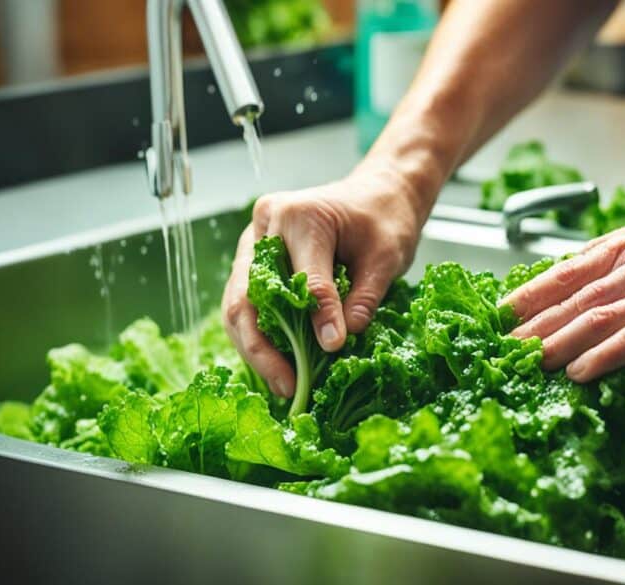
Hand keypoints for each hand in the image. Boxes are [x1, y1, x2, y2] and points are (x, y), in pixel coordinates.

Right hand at [222, 165, 427, 396]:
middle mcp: (266, 225)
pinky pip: (245, 303)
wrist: (379, 193)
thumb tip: (337, 343)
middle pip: (248, 297)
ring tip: (282, 385)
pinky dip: (257, 336)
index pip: (304, 280)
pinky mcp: (254, 258)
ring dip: (255, 349)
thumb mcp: (386, 257)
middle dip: (264, 349)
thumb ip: (362, 298)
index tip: (334, 351)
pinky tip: (277, 367)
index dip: (319, 319)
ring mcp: (253, 242)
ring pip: (238, 305)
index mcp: (300, 216)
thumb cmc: (385, 218)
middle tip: (290, 386)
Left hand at [502, 221, 624, 382]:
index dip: (527, 297)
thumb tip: (570, 283)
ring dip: (556, 345)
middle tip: (501, 351)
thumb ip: (614, 262)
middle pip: (570, 302)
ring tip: (529, 365)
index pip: (562, 273)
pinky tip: (580, 374)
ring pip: (594, 321)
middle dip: (531, 329)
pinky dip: (602, 357)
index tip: (498, 317)